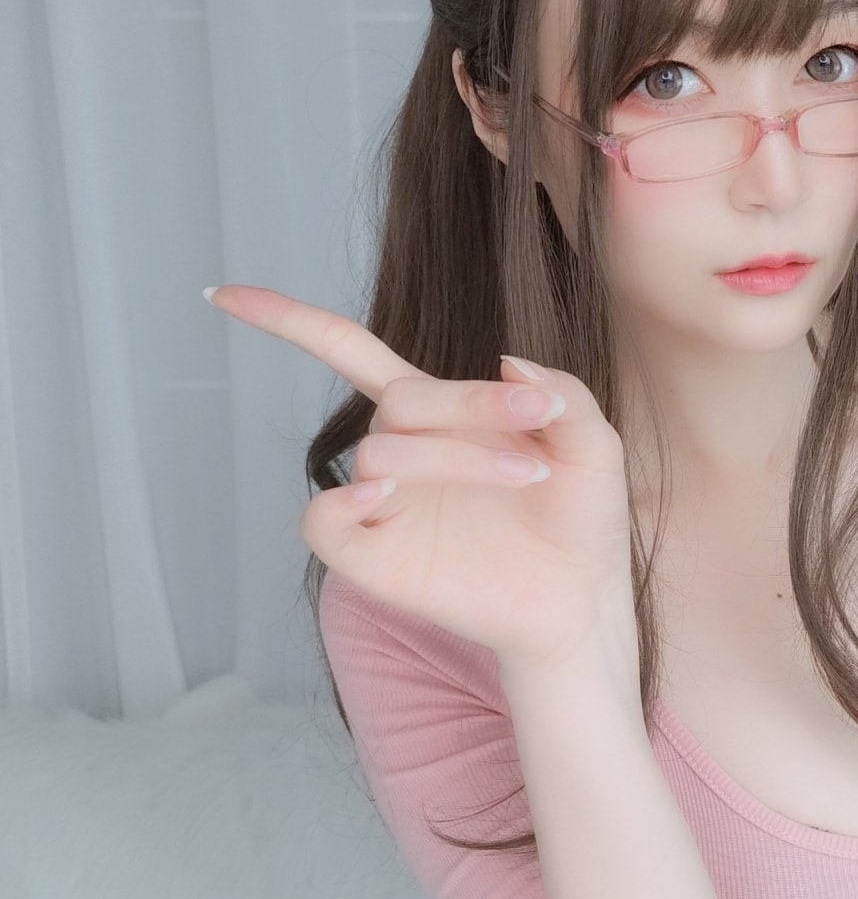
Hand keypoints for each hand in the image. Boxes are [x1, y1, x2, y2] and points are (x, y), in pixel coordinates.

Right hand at [206, 285, 634, 674]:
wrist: (580, 604)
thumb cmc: (580, 522)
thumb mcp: (593, 446)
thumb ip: (564, 392)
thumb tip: (507, 360)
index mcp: (434, 413)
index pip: (346, 351)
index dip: (287, 320)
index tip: (222, 294)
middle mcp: (397, 453)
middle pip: (396, 402)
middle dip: (468, 403)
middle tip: (541, 420)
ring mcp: (380, 506)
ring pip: (378, 452)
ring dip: (455, 457)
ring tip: (526, 477)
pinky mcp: (370, 559)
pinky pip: (324, 519)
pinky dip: (344, 501)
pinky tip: (385, 494)